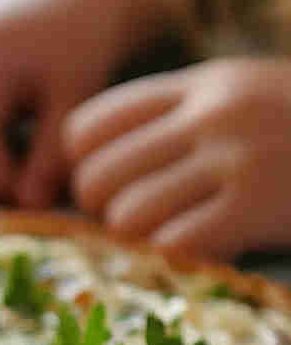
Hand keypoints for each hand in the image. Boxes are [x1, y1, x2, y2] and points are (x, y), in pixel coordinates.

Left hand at [65, 58, 290, 258]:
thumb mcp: (249, 98)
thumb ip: (185, 118)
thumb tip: (109, 164)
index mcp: (201, 85)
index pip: (90, 125)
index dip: (85, 168)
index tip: (114, 188)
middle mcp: (210, 114)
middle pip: (97, 174)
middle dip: (103, 212)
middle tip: (137, 223)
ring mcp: (235, 157)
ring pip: (128, 213)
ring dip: (140, 241)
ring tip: (171, 241)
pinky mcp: (258, 204)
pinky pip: (175, 243)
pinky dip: (178, 259)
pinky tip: (202, 255)